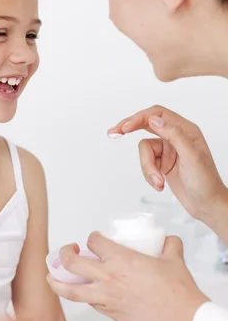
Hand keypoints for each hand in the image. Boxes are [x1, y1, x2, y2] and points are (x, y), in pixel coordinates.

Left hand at [47, 234, 208, 320]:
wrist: (182, 317)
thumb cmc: (176, 290)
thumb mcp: (173, 258)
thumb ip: (169, 244)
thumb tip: (167, 240)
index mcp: (120, 259)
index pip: (93, 242)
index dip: (91, 238)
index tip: (94, 240)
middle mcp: (108, 277)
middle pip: (72, 264)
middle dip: (64, 255)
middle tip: (67, 252)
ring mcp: (107, 297)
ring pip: (71, 291)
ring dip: (57, 282)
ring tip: (51, 277)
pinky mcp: (111, 313)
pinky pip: (89, 303)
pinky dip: (82, 297)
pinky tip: (82, 293)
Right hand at [108, 105, 227, 229]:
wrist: (207, 205)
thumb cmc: (206, 182)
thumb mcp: (192, 157)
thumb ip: (174, 135)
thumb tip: (154, 120)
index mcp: (186, 130)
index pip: (158, 115)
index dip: (139, 118)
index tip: (125, 127)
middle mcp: (176, 137)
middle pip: (146, 124)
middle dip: (130, 128)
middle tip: (114, 132)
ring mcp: (168, 150)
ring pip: (145, 150)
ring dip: (147, 167)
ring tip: (157, 181)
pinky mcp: (162, 163)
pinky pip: (146, 163)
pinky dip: (149, 174)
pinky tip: (159, 184)